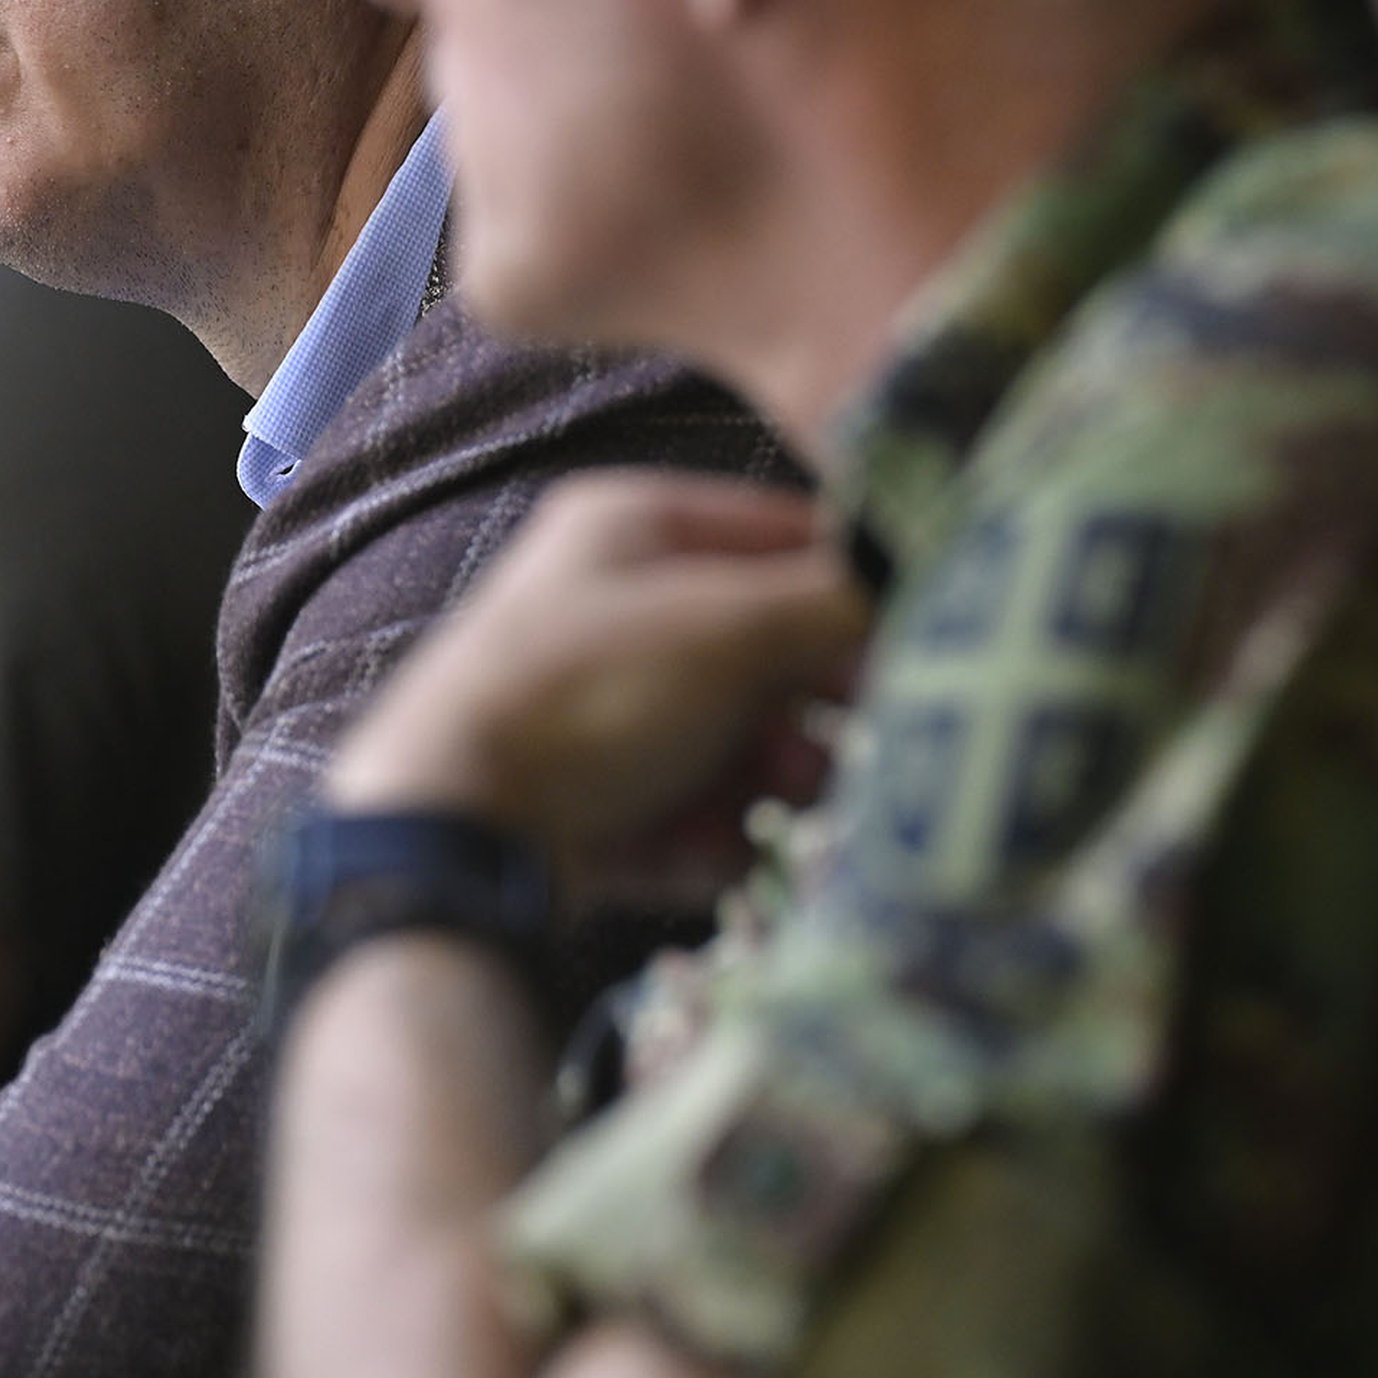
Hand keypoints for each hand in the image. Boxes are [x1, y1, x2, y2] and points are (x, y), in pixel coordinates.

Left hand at [324, 471, 865, 876]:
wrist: (458, 827)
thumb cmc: (589, 693)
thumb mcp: (728, 626)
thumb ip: (833, 600)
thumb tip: (920, 581)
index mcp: (630, 528)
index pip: (780, 532)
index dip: (854, 586)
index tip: (919, 640)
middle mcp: (611, 608)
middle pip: (763, 648)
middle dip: (813, 702)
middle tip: (859, 740)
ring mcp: (599, 710)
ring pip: (736, 739)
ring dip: (774, 777)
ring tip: (778, 798)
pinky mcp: (592, 801)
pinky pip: (689, 811)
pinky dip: (709, 835)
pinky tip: (701, 849)